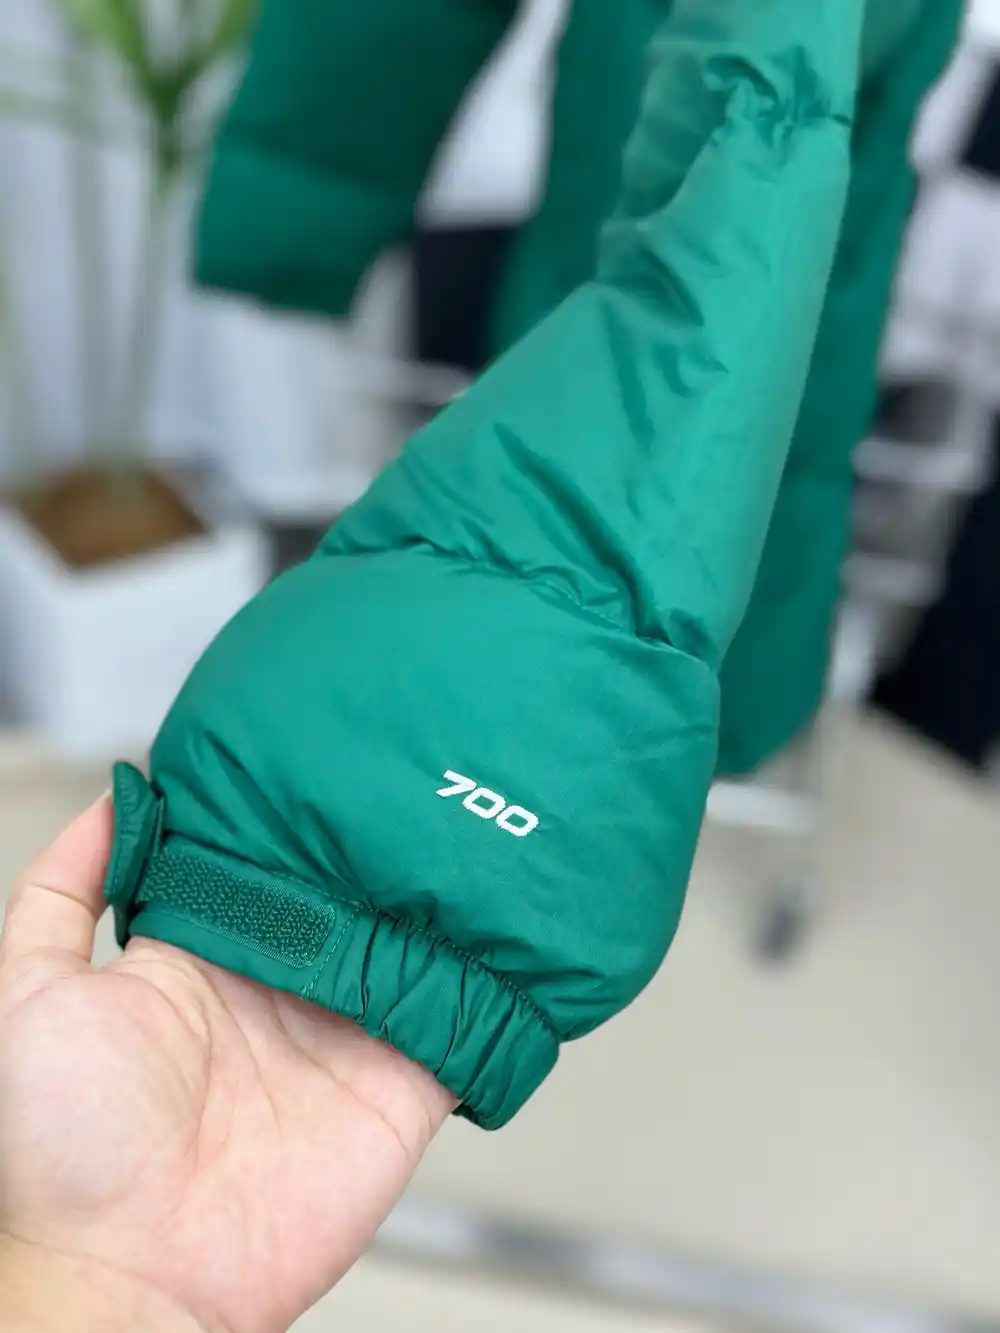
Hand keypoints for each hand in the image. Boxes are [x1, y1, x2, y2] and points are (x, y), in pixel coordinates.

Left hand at [0, 795, 453, 1332]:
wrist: (128, 1278)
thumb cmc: (62, 1149)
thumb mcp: (27, 994)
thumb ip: (60, 891)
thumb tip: (115, 796)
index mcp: (205, 959)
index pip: (265, 863)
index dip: (294, 813)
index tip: (327, 754)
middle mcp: (282, 990)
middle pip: (348, 895)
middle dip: (379, 844)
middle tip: (420, 777)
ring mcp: (346, 1038)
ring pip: (411, 947)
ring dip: (440, 902)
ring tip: (475, 831)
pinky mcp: (401, 1090)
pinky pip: (459, 1027)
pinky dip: (489, 984)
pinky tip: (508, 929)